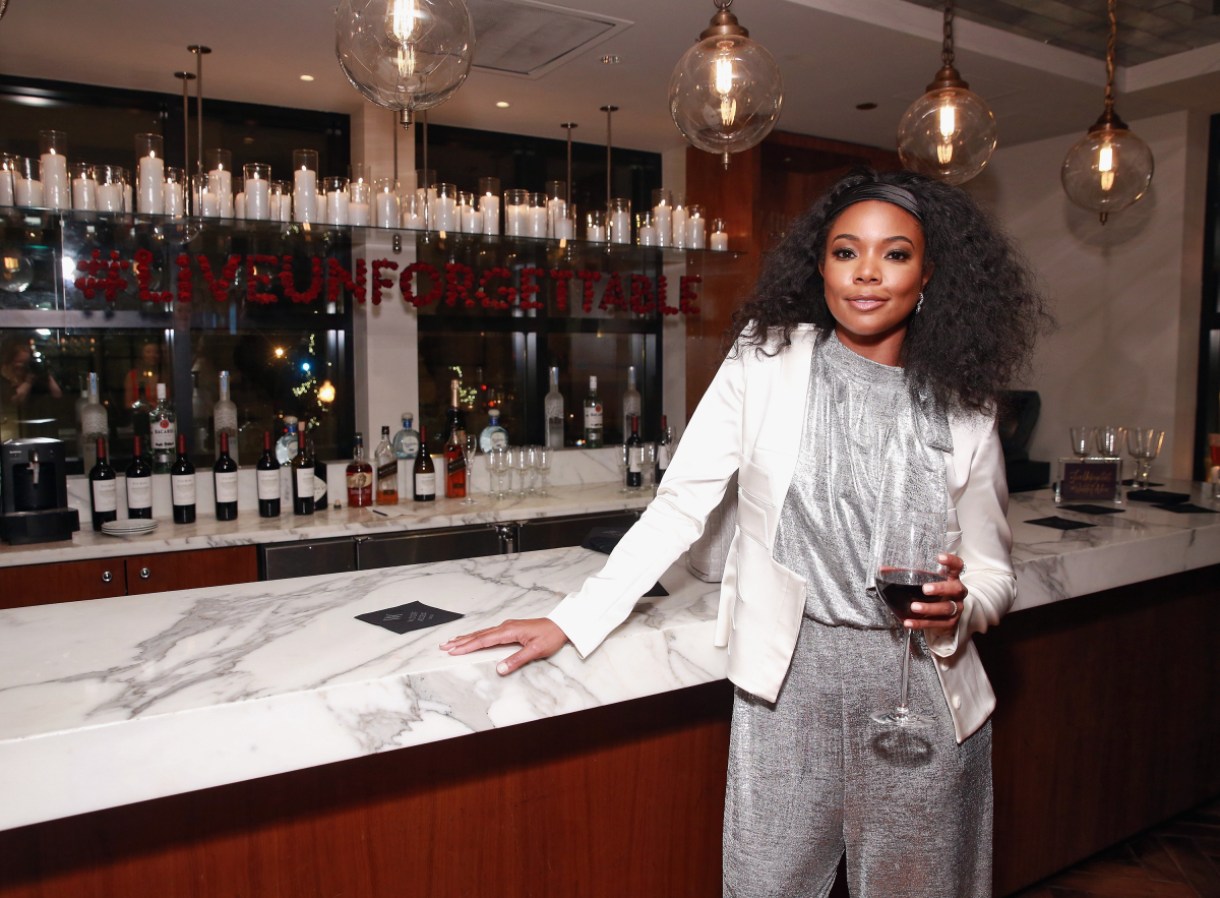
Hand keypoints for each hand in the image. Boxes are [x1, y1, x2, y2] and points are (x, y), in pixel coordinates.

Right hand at [440, 618, 567, 674]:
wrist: (561, 625)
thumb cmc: (550, 637)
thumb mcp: (535, 651)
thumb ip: (516, 660)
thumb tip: (499, 669)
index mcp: (508, 631)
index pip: (483, 640)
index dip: (467, 646)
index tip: (453, 650)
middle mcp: (505, 627)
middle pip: (478, 635)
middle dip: (461, 641)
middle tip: (444, 646)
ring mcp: (507, 626)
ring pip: (482, 633)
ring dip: (467, 638)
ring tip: (453, 642)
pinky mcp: (510, 628)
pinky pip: (489, 632)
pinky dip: (477, 636)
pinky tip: (473, 638)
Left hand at [906, 552, 966, 630]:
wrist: (945, 618)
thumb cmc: (933, 594)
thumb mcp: (924, 582)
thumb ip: (907, 575)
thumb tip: (883, 570)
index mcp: (952, 578)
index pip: (957, 567)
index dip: (951, 562)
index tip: (940, 557)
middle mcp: (957, 593)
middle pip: (955, 588)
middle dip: (940, 588)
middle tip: (925, 589)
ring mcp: (956, 608)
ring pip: (946, 608)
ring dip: (929, 607)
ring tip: (914, 607)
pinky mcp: (950, 623)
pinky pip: (936, 623)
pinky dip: (921, 623)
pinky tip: (908, 622)